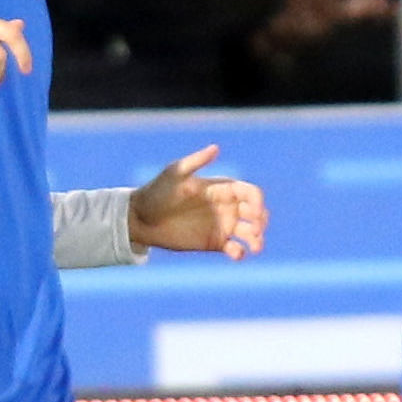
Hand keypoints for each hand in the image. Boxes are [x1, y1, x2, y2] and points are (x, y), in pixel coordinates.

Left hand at [128, 144, 267, 258]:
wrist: (140, 219)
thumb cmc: (156, 191)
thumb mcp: (175, 173)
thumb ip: (196, 162)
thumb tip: (216, 147)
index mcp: (221, 188)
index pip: (250, 193)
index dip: (257, 201)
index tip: (253, 212)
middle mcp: (226, 207)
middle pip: (256, 214)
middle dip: (261, 221)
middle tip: (255, 230)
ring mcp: (221, 226)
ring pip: (250, 233)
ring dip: (258, 240)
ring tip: (255, 247)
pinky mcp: (214, 244)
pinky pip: (235, 249)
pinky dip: (241, 253)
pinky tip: (237, 254)